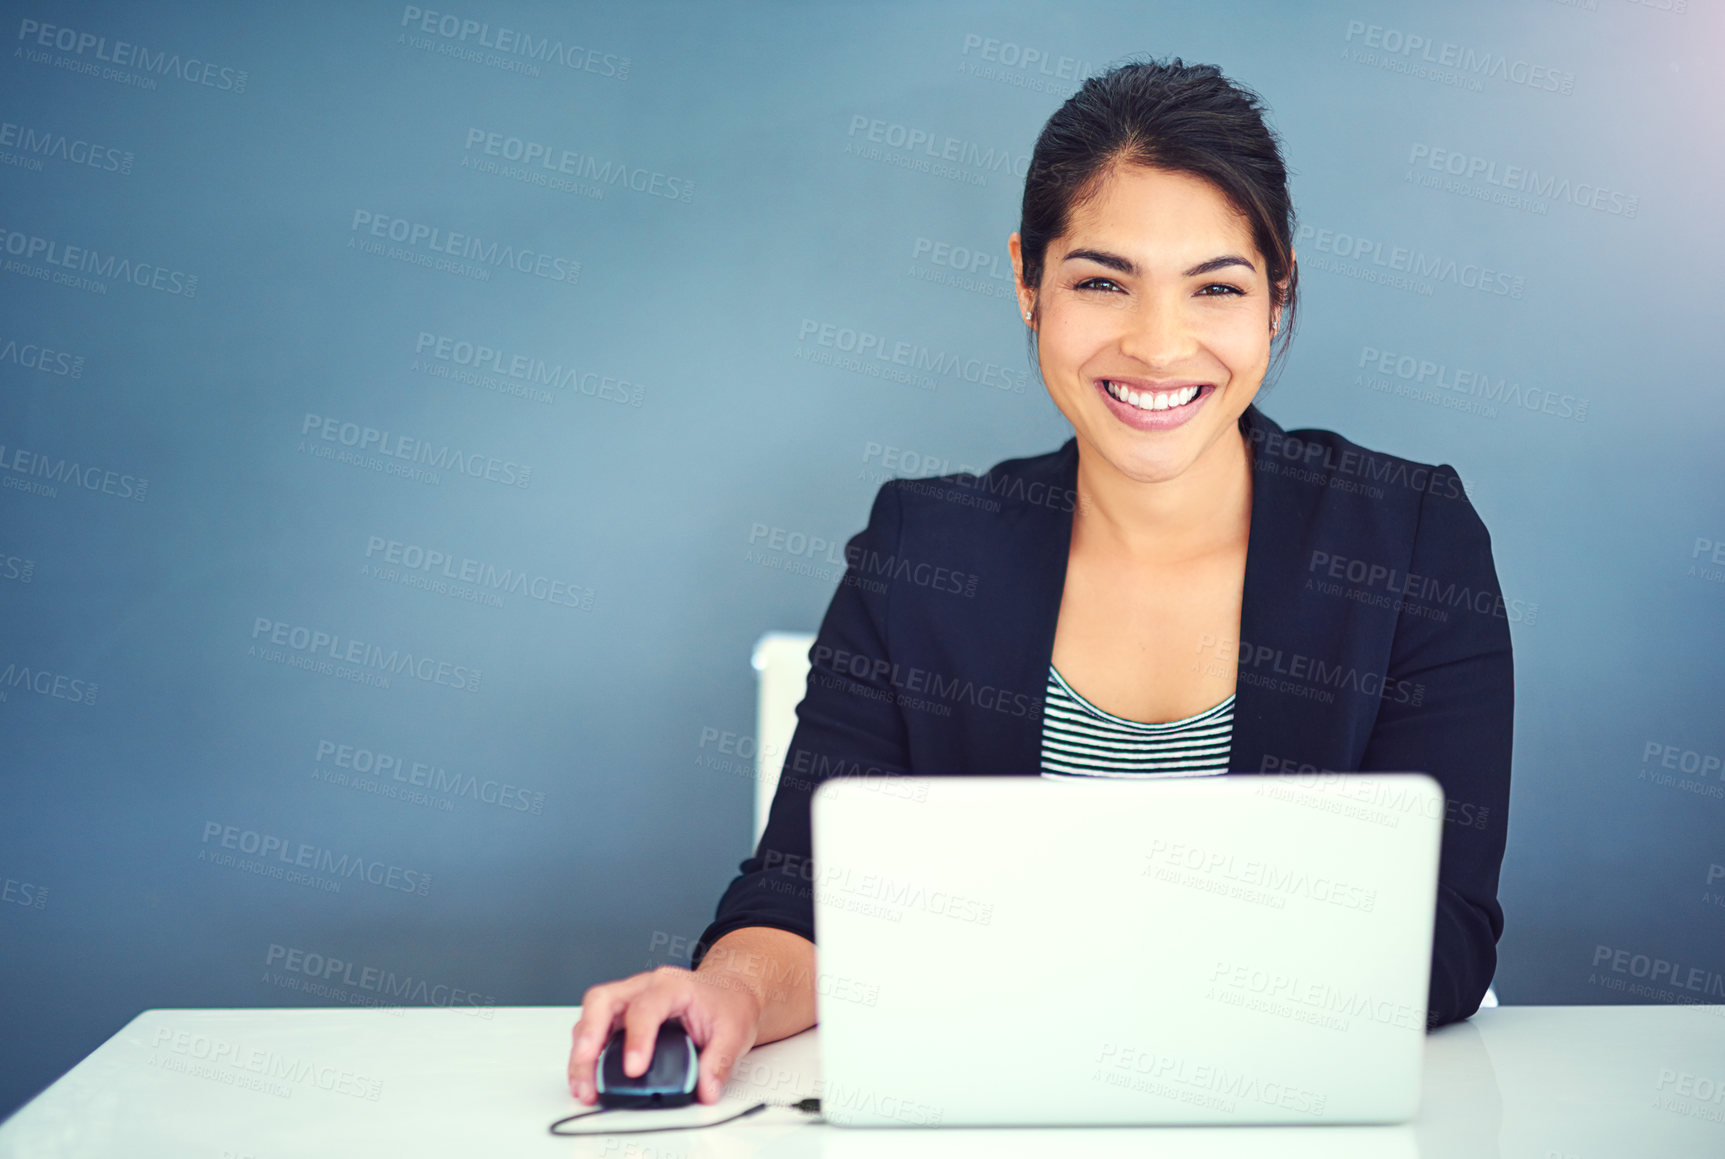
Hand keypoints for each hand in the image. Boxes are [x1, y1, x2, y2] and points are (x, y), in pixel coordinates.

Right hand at [567, 965, 764, 1105]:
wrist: (728, 991)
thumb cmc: (727, 1003)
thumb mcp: (735, 1031)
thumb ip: (719, 1062)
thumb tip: (706, 1090)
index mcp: (672, 986)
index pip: (647, 1007)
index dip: (637, 1038)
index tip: (634, 1069)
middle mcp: (643, 987)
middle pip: (602, 1000)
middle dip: (589, 1034)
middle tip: (586, 1064)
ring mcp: (628, 999)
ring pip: (591, 1015)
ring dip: (582, 1052)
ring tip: (583, 1087)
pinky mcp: (620, 1016)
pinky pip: (593, 1029)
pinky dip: (585, 1056)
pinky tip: (586, 1080)